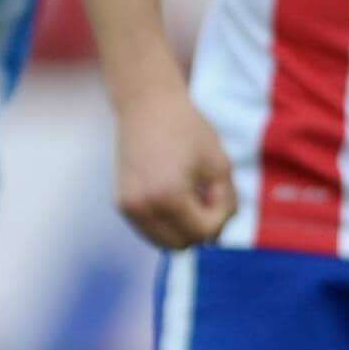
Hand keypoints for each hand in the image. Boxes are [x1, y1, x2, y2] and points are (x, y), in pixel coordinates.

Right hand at [114, 83, 237, 249]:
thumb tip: (216, 239)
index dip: (221, 214)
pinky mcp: (121, 203)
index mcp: (168, 196)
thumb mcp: (220, 165)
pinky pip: (151, 231)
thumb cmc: (188, 130)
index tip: (217, 186)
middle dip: (201, 227)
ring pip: (165, 243)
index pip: (204, 232)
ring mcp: (128, 207)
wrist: (146, 104)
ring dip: (183, 229)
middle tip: (204, 193)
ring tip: (189, 196)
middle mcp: (142, 206)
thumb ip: (226, 204)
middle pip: (183, 245)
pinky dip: (167, 223)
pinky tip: (173, 196)